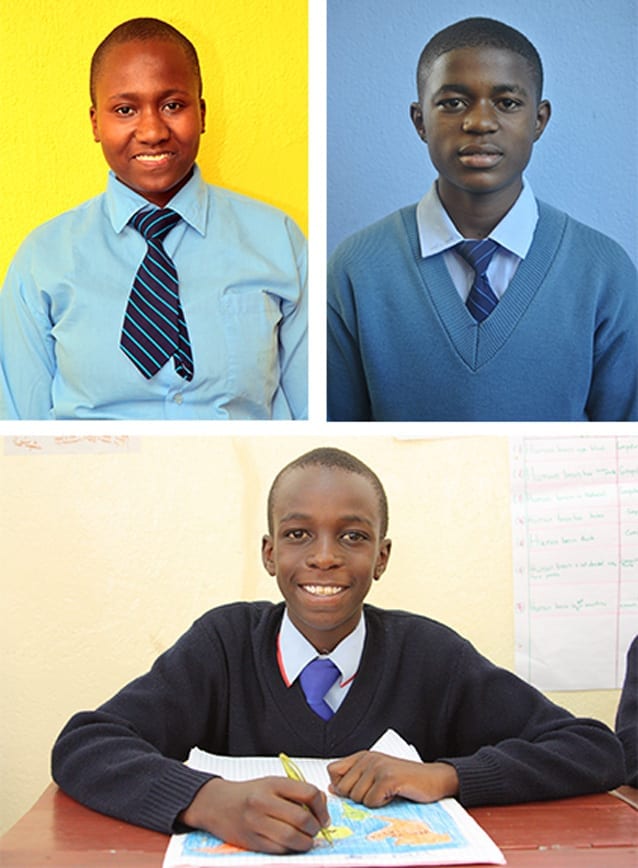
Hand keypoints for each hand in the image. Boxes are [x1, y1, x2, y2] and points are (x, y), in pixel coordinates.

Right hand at [179, 776, 330, 853]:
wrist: (216, 804)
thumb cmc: (248, 793)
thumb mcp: (272, 784)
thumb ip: (296, 791)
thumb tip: (322, 803)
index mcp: (273, 783)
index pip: (309, 793)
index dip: (322, 807)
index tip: (323, 815)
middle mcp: (264, 802)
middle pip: (302, 818)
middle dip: (315, 827)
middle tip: (316, 829)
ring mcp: (257, 823)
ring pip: (292, 838)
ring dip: (306, 842)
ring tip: (306, 838)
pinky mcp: (252, 841)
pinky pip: (279, 849)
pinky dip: (291, 849)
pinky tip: (291, 844)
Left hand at [327, 751, 458, 806]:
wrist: (434, 779)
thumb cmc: (405, 780)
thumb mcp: (376, 776)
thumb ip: (354, 779)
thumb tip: (332, 788)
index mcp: (362, 756)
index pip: (332, 771)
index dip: (339, 786)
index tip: (355, 791)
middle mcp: (368, 758)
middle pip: (343, 788)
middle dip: (358, 798)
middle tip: (377, 793)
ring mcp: (378, 767)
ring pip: (357, 797)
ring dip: (372, 801)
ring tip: (386, 793)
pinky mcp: (388, 778)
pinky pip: (371, 801)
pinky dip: (381, 804)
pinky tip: (392, 795)